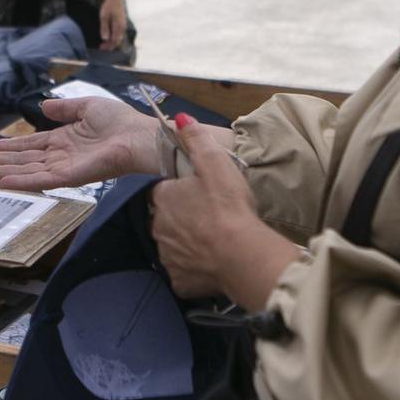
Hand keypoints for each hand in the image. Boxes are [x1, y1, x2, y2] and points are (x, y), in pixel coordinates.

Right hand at [0, 94, 161, 190]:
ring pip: (27, 172)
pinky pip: (41, 180)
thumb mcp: (87, 106)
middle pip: (24, 161)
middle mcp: (62, 157)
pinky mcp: (71, 178)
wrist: (139, 136)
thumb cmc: (121, 121)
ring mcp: (65, 168)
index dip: (9, 148)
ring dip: (4, 173)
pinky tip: (2, 182)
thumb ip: (65, 108)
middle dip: (0, 163)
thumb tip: (44, 105)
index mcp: (65, 140)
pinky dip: (21, 182)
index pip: (31, 145)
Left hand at [97, 0, 127, 50]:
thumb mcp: (104, 16)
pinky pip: (119, 34)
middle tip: (102, 47)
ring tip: (104, 44)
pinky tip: (109, 37)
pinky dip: (114, 38)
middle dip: (110, 46)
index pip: (114, 41)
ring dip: (112, 42)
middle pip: (117, 41)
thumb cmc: (109, 6)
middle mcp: (122, 28)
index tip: (101, 48)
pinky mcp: (122, 23)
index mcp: (118, 27)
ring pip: (119, 38)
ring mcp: (123, 26)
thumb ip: (104, 28)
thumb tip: (105, 38)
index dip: (108, 46)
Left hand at [151, 122, 294, 306]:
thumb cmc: (228, 206)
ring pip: (173, 247)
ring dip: (187, 244)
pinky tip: (212, 263)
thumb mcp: (216, 163)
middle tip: (209, 218)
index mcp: (163, 198)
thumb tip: (179, 118)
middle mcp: (157, 227)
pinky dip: (194, 269)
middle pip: (165, 219)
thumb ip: (196, 139)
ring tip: (213, 241)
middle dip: (181, 218)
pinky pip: (183, 273)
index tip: (198, 193)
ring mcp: (167, 257)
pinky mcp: (179, 281)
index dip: (180, 191)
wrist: (242, 255)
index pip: (163, 191)